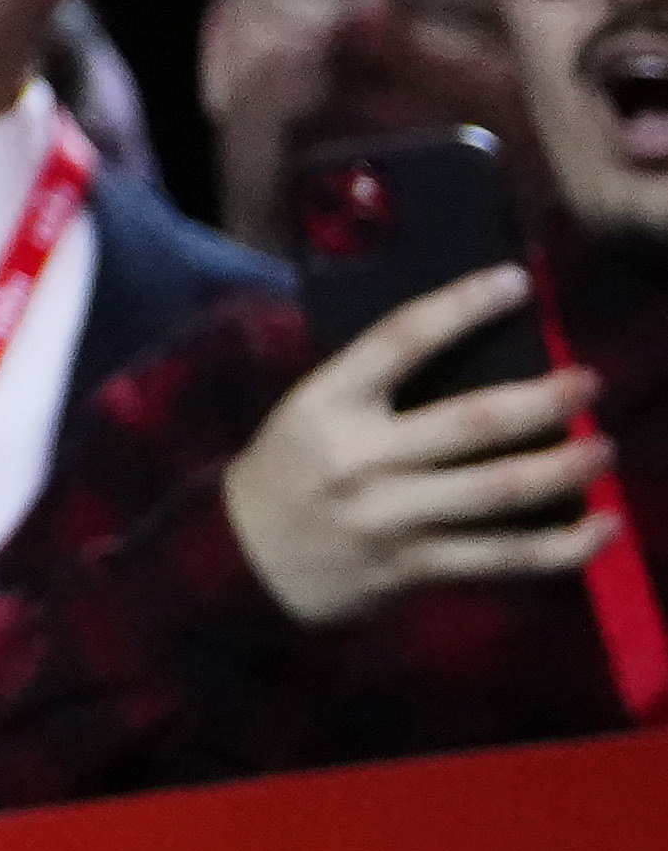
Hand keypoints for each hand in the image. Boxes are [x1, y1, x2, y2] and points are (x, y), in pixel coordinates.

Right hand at [225, 271, 615, 628]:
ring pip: (499, 491)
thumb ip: (375, 387)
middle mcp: (362, 459)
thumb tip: (475, 351)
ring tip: (604, 447)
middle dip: (543, 399)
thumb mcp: (311, 411)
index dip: (461, 306)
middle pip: (471, 422)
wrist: (246, 561)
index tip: (516, 282)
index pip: (399, 340)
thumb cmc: (290, 468)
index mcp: (327, 404)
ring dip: (564, 467)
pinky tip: (603, 526)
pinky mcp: (418, 568)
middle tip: (588, 381)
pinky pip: (506, 558)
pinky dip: (565, 546)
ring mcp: (392, 519)